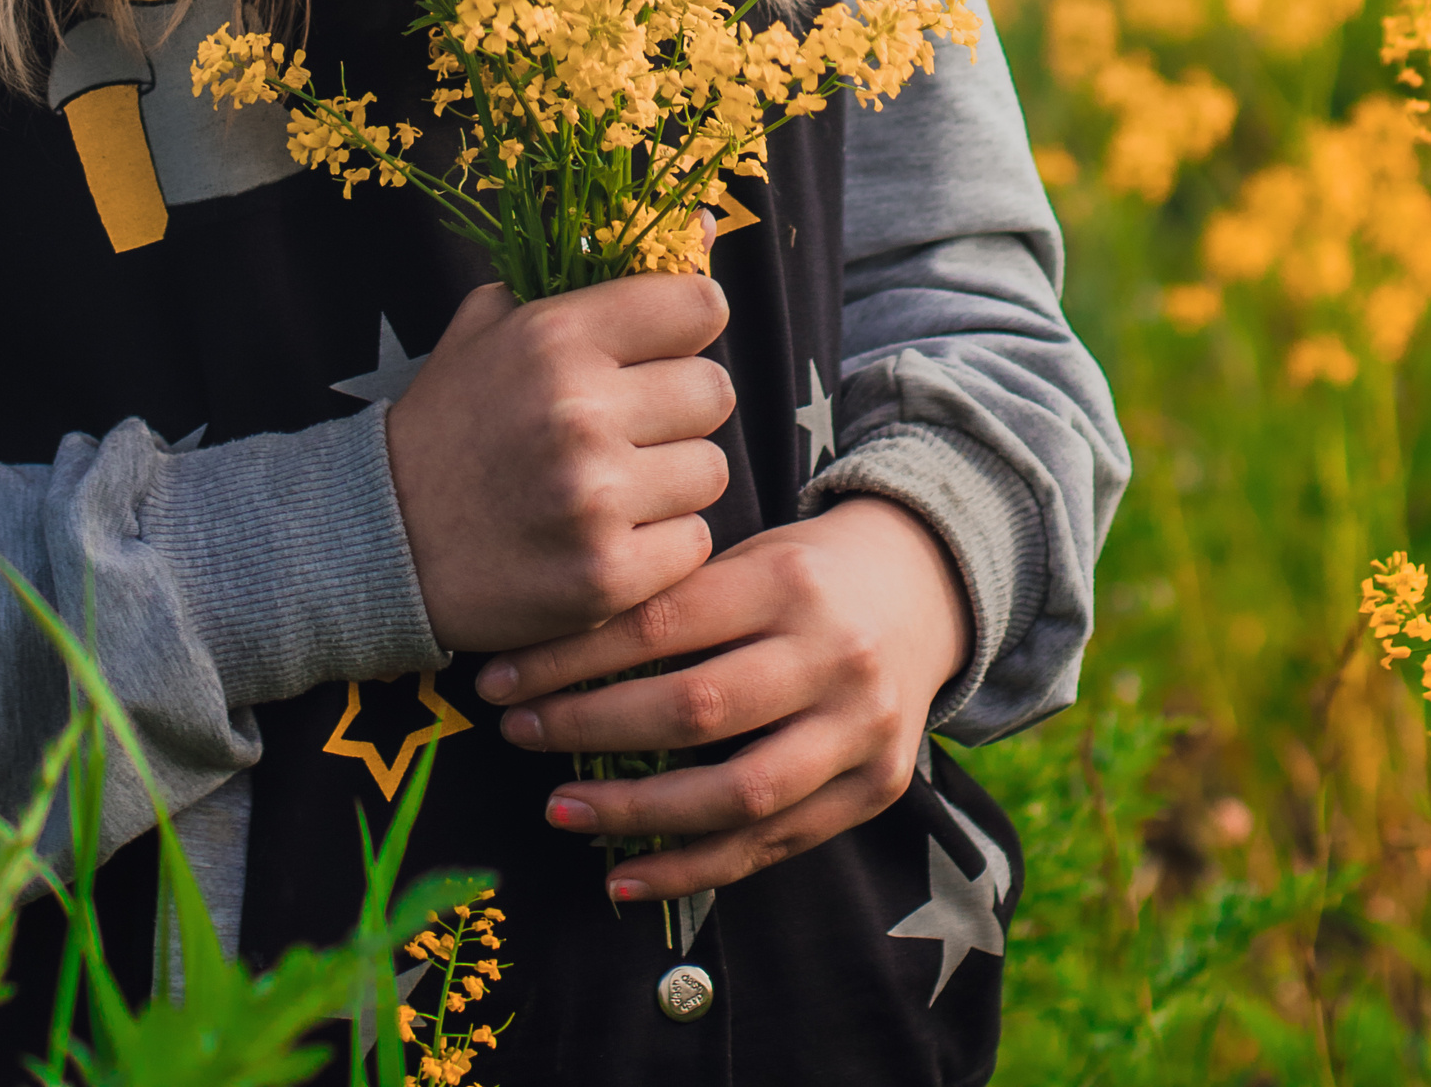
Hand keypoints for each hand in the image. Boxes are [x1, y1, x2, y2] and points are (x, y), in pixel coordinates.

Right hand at [382, 274, 733, 650]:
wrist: (384, 541)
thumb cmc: (452, 424)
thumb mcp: (491, 326)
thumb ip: (585, 276)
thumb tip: (699, 223)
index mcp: (554, 338)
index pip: (697, 305)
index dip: (692, 323)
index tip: (670, 343)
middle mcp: (579, 412)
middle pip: (714, 391)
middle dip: (682, 406)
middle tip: (638, 424)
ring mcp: (595, 499)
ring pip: (711, 470)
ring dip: (674, 479)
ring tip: (619, 484)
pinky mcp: (607, 576)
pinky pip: (694, 542)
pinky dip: (662, 544)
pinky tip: (611, 535)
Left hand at [477, 495, 971, 902]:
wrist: (926, 589)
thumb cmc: (804, 570)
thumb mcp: (747, 556)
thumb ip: (672, 600)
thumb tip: (546, 651)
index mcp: (788, 580)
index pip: (662, 623)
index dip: (574, 657)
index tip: (504, 677)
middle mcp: (832, 656)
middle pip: (696, 709)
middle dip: (592, 729)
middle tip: (518, 734)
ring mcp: (860, 732)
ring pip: (736, 792)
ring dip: (636, 813)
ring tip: (561, 810)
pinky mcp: (873, 791)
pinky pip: (772, 846)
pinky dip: (694, 868)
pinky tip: (627, 875)